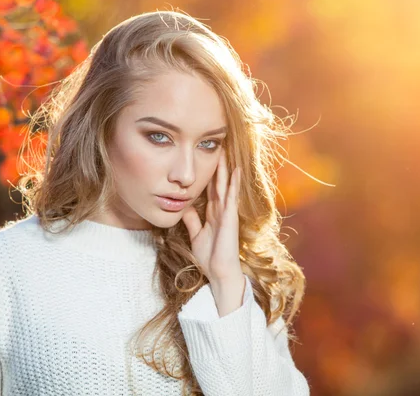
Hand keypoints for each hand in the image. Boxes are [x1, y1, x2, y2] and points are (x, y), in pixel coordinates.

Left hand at [181, 148, 242, 284]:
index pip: (211, 189)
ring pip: (226, 186)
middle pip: (219, 183)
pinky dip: (233, 184)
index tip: (206, 158)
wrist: (219, 272)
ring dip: (226, 169)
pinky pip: (231, 197)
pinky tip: (235, 171)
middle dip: (218, 166)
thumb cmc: (210, 257)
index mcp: (214, 213)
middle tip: (218, 147)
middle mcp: (222, 210)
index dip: (209, 174)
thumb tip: (184, 207)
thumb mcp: (195, 235)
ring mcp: (227, 213)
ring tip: (226, 151)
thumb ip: (192, 220)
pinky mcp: (230, 218)